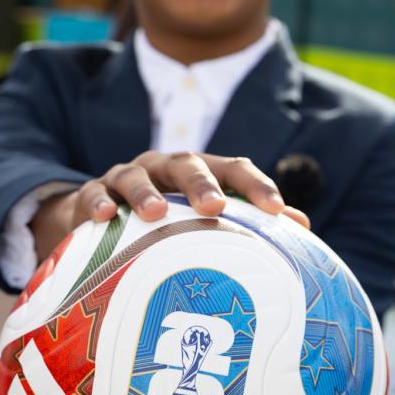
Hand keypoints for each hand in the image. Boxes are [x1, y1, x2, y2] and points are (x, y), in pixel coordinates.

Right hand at [30, 152, 308, 260]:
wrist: (102, 217)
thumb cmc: (167, 221)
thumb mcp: (202, 219)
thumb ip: (248, 220)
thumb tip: (303, 230)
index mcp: (198, 171)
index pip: (232, 169)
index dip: (256, 187)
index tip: (277, 212)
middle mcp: (164, 167)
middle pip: (186, 164)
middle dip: (201, 184)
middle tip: (214, 207)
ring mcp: (125, 178)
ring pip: (135, 176)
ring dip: (145, 192)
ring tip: (155, 213)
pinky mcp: (90, 195)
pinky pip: (92, 195)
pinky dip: (98, 203)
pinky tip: (106, 217)